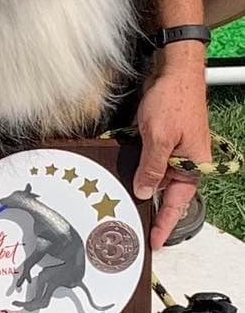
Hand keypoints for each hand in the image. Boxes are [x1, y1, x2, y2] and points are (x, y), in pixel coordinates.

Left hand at [133, 44, 209, 248]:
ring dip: (140, 186)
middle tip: (131, 226)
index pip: (178, 204)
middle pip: (166, 193)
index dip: (166, 224)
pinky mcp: (161, 138)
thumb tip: (144, 192)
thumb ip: (152, 168)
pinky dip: (137, 168)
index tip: (155, 243)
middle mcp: (185, 161)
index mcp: (193, 166)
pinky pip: (149, 160)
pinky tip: (120, 174)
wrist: (174, 70)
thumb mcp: (159, 138)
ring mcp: (173, 150)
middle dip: (150, 208)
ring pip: (155, 176)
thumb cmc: (173, 101)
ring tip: (120, 204)